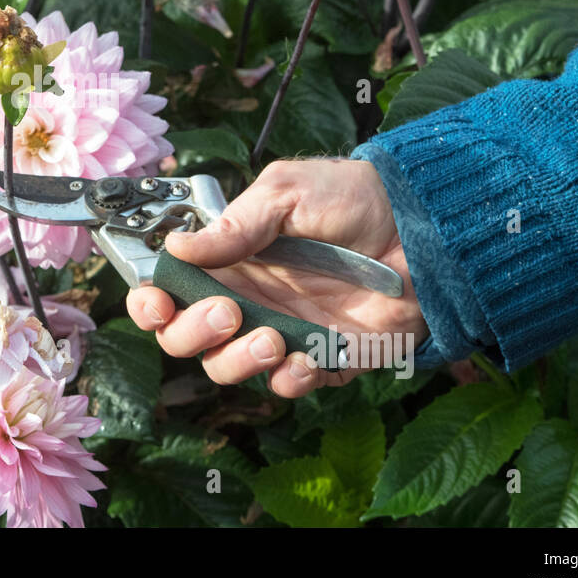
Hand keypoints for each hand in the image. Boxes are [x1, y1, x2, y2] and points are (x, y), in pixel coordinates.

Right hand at [126, 159, 425, 397]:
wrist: (425, 225)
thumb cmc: (355, 197)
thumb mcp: (288, 193)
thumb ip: (235, 225)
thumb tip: (177, 247)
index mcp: (229, 259)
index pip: (169, 291)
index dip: (151, 304)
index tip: (158, 303)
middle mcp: (247, 298)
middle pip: (186, 339)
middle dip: (193, 332)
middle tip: (229, 310)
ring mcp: (283, 330)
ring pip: (229, 368)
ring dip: (238, 360)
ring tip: (272, 336)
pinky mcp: (326, 356)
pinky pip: (291, 383)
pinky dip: (290, 379)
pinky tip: (304, 358)